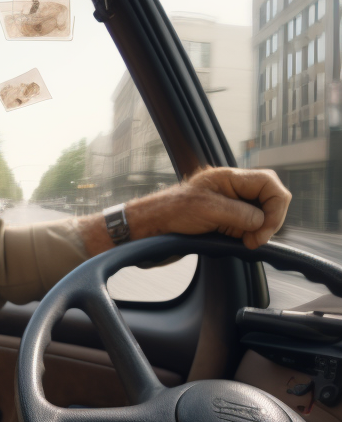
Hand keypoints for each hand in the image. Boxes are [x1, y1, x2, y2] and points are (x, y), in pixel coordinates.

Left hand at [80, 167, 291, 255]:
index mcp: (228, 178)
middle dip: (269, 219)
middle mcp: (230, 190)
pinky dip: (249, 236)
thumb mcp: (209, 210)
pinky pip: (246, 227)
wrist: (146, 229)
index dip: (275, 206)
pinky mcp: (221, 222)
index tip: (262, 230)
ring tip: (246, 242)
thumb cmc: (169, 213)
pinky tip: (242, 243)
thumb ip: (241, 214)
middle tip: (254, 239)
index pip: (269, 183)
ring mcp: (226, 206)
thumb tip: (262, 223)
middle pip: (268, 199)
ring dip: (258, 230)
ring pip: (259, 216)